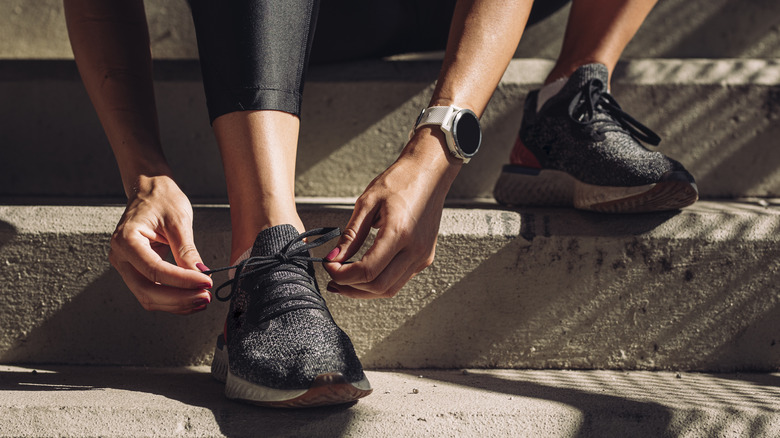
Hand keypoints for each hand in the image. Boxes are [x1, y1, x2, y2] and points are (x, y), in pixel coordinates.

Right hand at [109, 175, 212, 313]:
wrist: (149, 189)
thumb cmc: (161, 198)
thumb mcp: (178, 220)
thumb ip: (187, 250)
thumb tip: (201, 275)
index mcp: (126, 240)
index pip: (154, 270)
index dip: (182, 280)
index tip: (206, 282)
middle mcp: (120, 256)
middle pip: (147, 290)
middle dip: (179, 298)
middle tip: (206, 297)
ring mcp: (126, 266)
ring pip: (148, 296)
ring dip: (177, 303)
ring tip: (203, 299)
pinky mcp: (135, 271)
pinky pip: (152, 291)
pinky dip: (172, 298)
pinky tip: (192, 297)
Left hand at [324, 129, 460, 297]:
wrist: (429, 173)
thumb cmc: (399, 181)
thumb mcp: (367, 202)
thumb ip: (351, 235)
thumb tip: (333, 259)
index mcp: (399, 232)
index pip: (367, 270)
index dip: (343, 275)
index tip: (328, 266)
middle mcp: (415, 249)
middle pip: (378, 287)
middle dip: (350, 288)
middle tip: (332, 278)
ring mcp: (422, 256)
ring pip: (389, 290)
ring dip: (364, 290)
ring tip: (344, 280)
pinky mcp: (424, 258)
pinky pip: (399, 280)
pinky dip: (378, 282)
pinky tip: (364, 273)